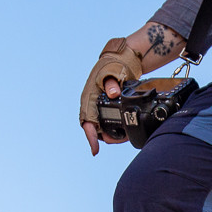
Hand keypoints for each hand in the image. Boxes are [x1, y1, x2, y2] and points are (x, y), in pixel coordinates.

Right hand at [80, 37, 143, 156]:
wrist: (119, 61)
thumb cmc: (112, 66)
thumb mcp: (112, 73)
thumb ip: (112, 83)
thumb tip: (114, 93)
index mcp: (89, 99)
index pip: (87, 123)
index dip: (91, 137)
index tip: (95, 151)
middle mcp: (91, 106)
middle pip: (95, 129)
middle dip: (106, 138)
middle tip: (119, 140)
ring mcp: (98, 108)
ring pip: (102, 128)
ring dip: (111, 134)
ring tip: (124, 136)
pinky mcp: (106, 108)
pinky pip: (108, 123)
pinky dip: (115, 128)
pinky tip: (124, 131)